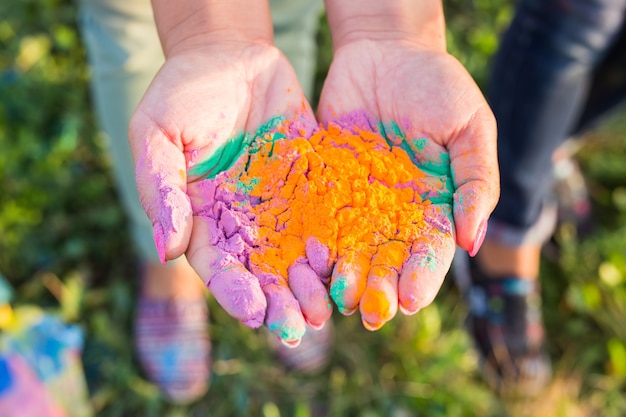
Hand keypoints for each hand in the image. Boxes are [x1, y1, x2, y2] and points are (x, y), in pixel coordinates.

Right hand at [129, 42, 329, 343]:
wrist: (231, 56)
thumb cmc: (183, 92)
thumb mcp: (157, 133)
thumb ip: (161, 189)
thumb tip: (166, 250)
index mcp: (202, 217)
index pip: (217, 265)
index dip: (234, 291)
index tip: (253, 313)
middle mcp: (243, 220)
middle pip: (262, 272)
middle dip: (279, 302)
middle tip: (299, 329)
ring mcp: (280, 205)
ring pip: (297, 255)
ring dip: (312, 285)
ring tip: (328, 310)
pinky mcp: (312, 185)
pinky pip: (326, 218)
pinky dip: (338, 244)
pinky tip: (351, 263)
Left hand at [316, 39, 498, 328]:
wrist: (386, 52)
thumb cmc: (438, 87)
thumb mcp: (470, 127)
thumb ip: (476, 181)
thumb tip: (473, 240)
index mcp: (434, 206)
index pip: (430, 251)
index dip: (422, 277)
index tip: (411, 300)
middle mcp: (393, 212)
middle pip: (387, 258)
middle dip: (380, 287)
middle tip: (370, 313)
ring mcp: (356, 201)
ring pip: (349, 247)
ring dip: (344, 276)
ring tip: (337, 299)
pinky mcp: (323, 185)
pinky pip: (317, 217)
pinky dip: (313, 243)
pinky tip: (306, 264)